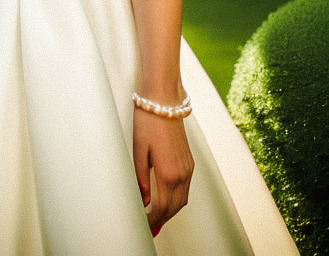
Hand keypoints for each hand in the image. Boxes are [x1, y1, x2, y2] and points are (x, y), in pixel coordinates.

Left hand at [133, 106, 193, 237]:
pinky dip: (177, 199)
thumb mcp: (138, 150)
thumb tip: (144, 199)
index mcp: (168, 173)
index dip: (153, 220)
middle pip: (174, 207)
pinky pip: (186, 188)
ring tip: (157, 217)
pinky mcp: (190, 160)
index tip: (145, 226)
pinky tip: (167, 198)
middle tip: (150, 227)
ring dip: (171, 211)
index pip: (162, 207)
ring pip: (183, 199)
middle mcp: (182, 173)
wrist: (164, 101)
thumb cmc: (148, 121)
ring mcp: (188, 167)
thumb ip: (141, 178)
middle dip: (162, 219)